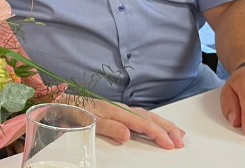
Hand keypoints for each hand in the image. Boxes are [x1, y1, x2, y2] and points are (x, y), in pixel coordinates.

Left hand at [68, 96, 184, 148]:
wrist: (63, 101)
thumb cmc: (75, 111)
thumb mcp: (89, 122)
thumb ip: (108, 128)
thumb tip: (127, 135)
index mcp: (116, 111)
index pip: (142, 123)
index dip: (158, 133)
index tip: (170, 144)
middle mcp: (121, 108)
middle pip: (150, 118)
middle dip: (167, 129)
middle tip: (181, 142)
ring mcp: (121, 109)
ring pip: (148, 116)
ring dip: (164, 124)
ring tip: (179, 134)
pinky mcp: (119, 111)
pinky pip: (142, 115)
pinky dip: (154, 121)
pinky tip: (159, 125)